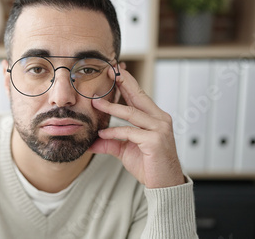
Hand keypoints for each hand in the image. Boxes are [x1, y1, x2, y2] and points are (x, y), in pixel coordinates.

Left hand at [89, 66, 184, 187]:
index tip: (115, 71)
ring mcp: (159, 129)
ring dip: (112, 107)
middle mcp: (160, 120)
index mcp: (155, 118)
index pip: (139, 96)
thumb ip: (109, 142)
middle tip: (109, 70)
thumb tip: (90, 141)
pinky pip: (130, 132)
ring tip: (96, 103)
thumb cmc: (149, 165)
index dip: (127, 82)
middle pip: (138, 96)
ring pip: (132, 113)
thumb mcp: (125, 150)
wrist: (164, 185)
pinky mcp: (155, 141)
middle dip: (123, 82)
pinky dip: (115, 132)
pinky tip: (103, 133)